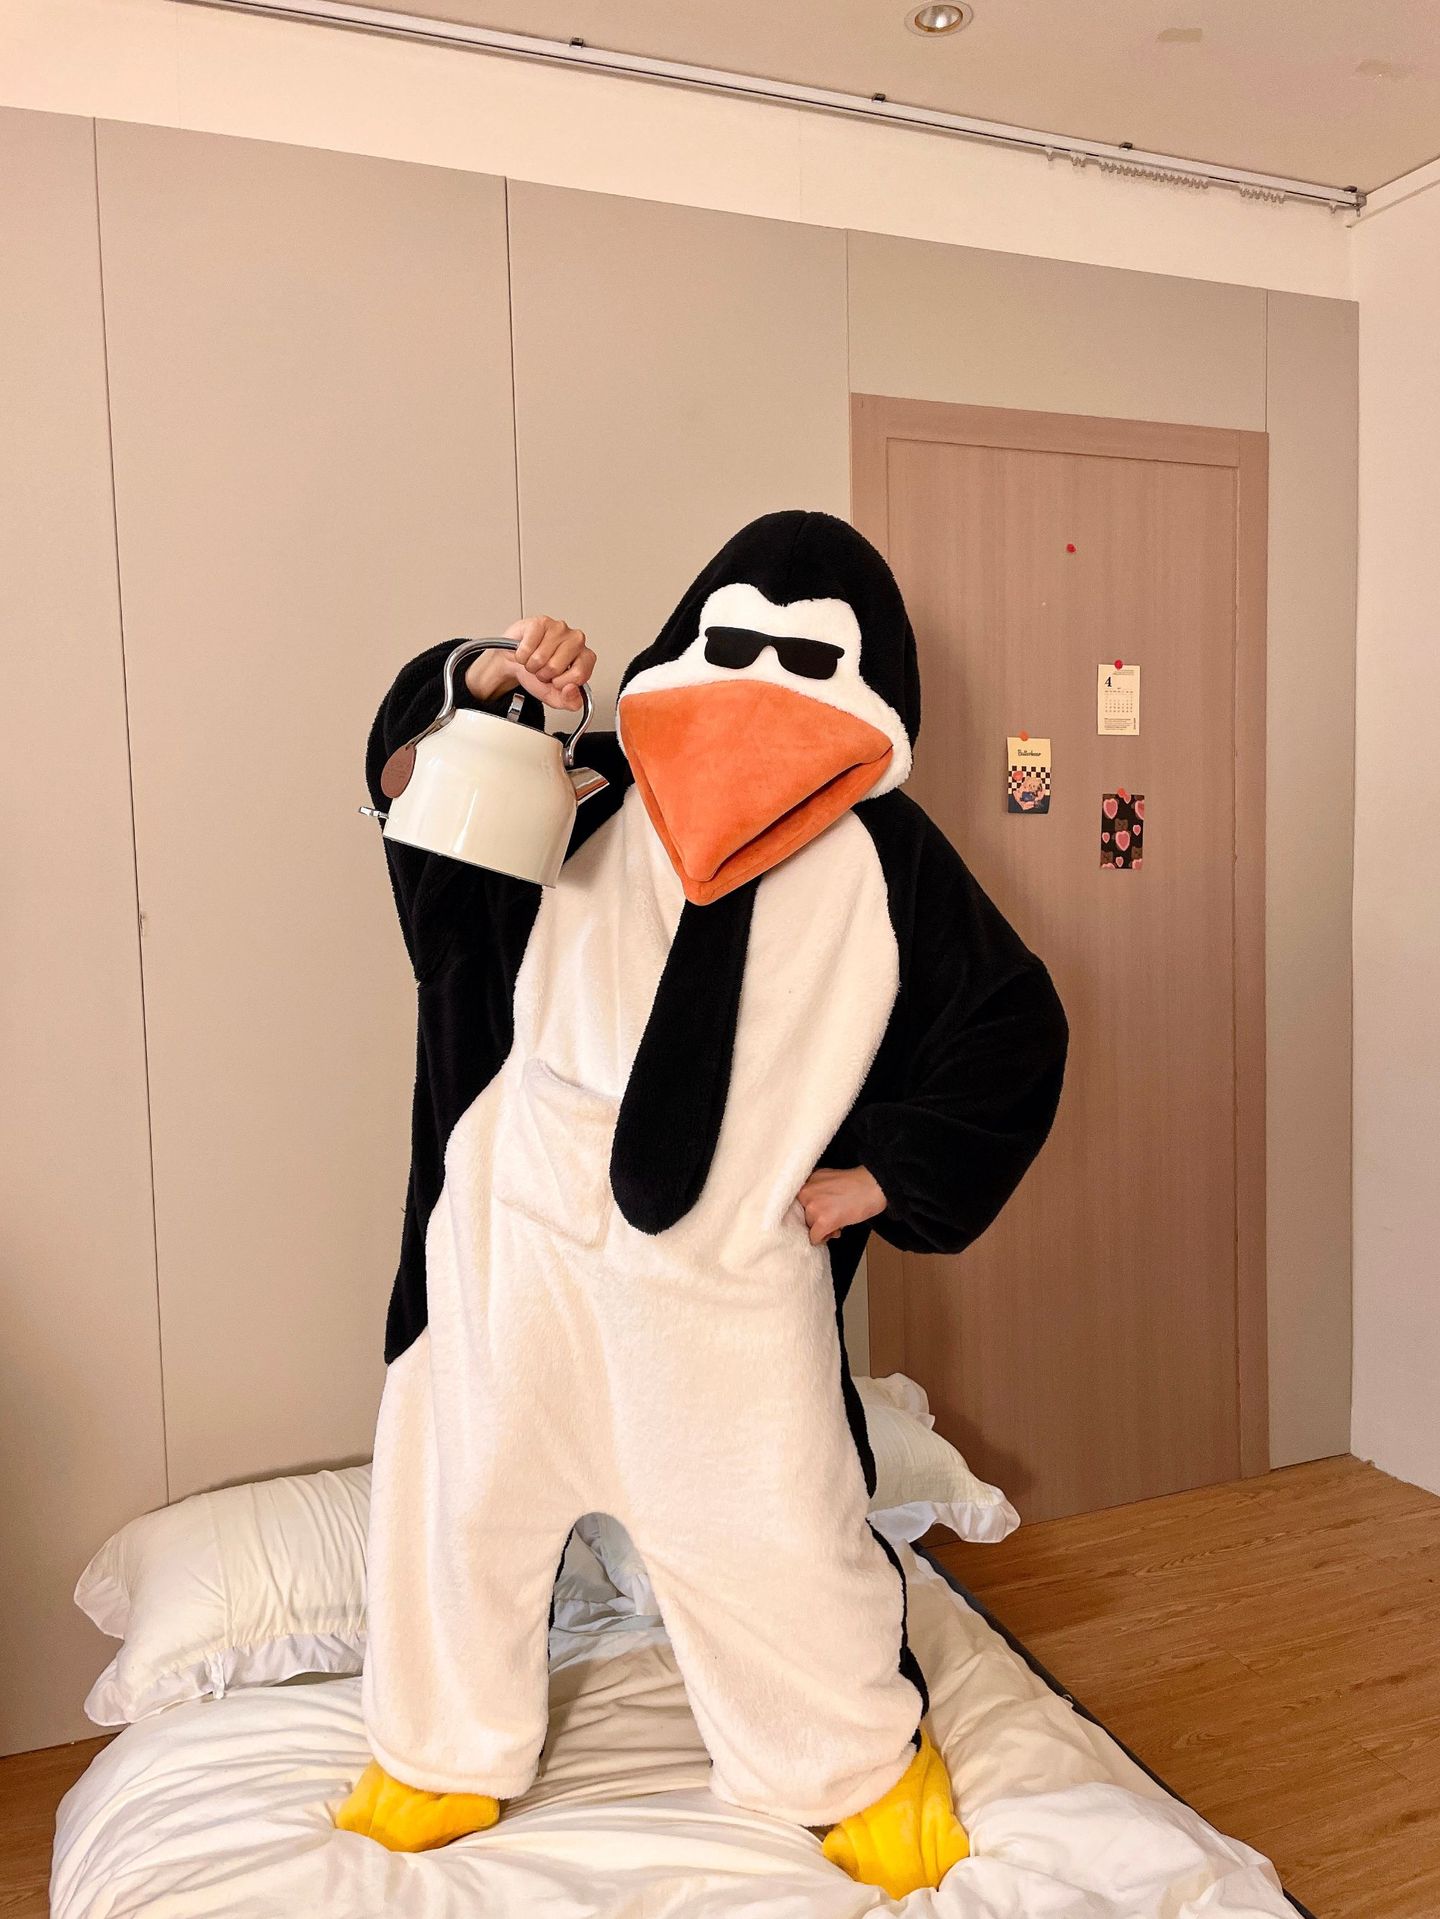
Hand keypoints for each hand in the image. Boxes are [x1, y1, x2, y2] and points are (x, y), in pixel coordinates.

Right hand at [465, 616, 594, 710]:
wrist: (518, 661)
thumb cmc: (539, 673)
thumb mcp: (556, 696)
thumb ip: (570, 701)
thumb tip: (571, 689)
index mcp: (586, 658)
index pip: (579, 675)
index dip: (561, 683)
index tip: (556, 680)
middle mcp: (577, 640)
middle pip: (556, 667)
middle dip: (544, 674)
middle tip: (543, 669)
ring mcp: (560, 628)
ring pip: (540, 658)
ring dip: (532, 665)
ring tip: (535, 661)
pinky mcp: (541, 622)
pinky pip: (528, 648)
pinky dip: (522, 655)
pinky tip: (527, 651)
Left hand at [795, 1166, 886, 1243]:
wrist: (873, 1186)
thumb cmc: (855, 1183)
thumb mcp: (827, 1178)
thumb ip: (814, 1191)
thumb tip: (809, 1210)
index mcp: (806, 1181)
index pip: (795, 1203)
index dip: (807, 1210)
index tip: (813, 1214)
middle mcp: (806, 1193)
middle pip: (801, 1216)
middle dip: (815, 1219)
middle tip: (832, 1216)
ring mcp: (813, 1207)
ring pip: (808, 1227)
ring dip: (821, 1229)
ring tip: (838, 1221)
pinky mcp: (823, 1221)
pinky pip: (815, 1238)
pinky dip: (823, 1238)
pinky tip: (836, 1229)